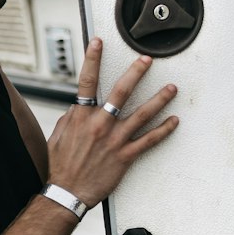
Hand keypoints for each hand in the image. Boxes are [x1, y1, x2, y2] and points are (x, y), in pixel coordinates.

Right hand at [46, 39, 177, 207]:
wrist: (66, 192)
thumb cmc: (61, 165)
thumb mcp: (60, 134)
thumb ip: (73, 116)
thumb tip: (81, 104)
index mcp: (82, 116)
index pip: (87, 81)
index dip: (92, 59)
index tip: (98, 42)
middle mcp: (100, 124)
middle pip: (121, 92)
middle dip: (135, 73)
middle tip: (147, 60)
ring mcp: (114, 140)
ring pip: (142, 114)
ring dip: (159, 99)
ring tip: (172, 88)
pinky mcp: (125, 156)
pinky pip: (148, 140)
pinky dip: (163, 130)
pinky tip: (173, 121)